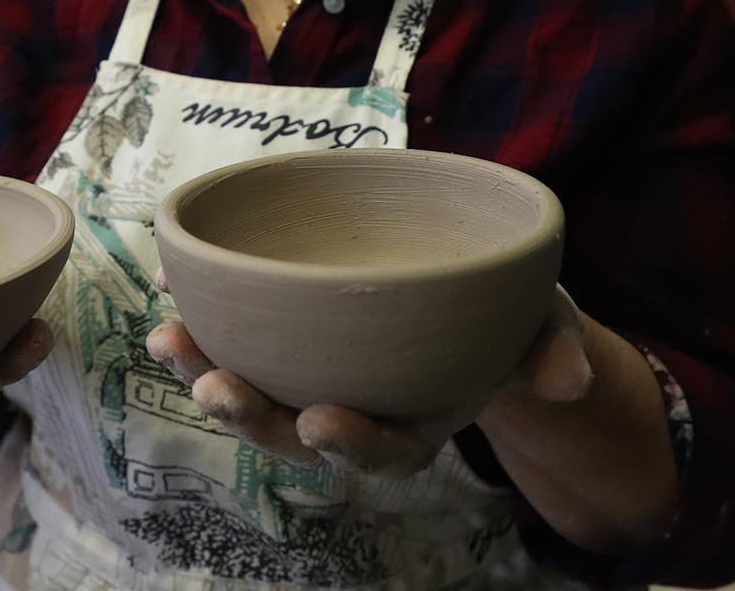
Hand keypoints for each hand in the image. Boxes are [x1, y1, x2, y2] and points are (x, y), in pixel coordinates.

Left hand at [145, 272, 592, 477]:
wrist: (471, 286)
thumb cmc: (507, 312)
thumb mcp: (546, 323)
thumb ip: (555, 347)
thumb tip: (568, 381)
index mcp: (421, 418)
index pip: (385, 449)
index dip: (353, 444)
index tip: (323, 422)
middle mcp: (359, 408)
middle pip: (297, 433)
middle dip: (252, 417)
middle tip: (214, 388)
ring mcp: (316, 375)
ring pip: (254, 392)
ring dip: (205, 370)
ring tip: (167, 340)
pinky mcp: (285, 338)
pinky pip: (237, 337)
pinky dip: (202, 316)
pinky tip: (166, 284)